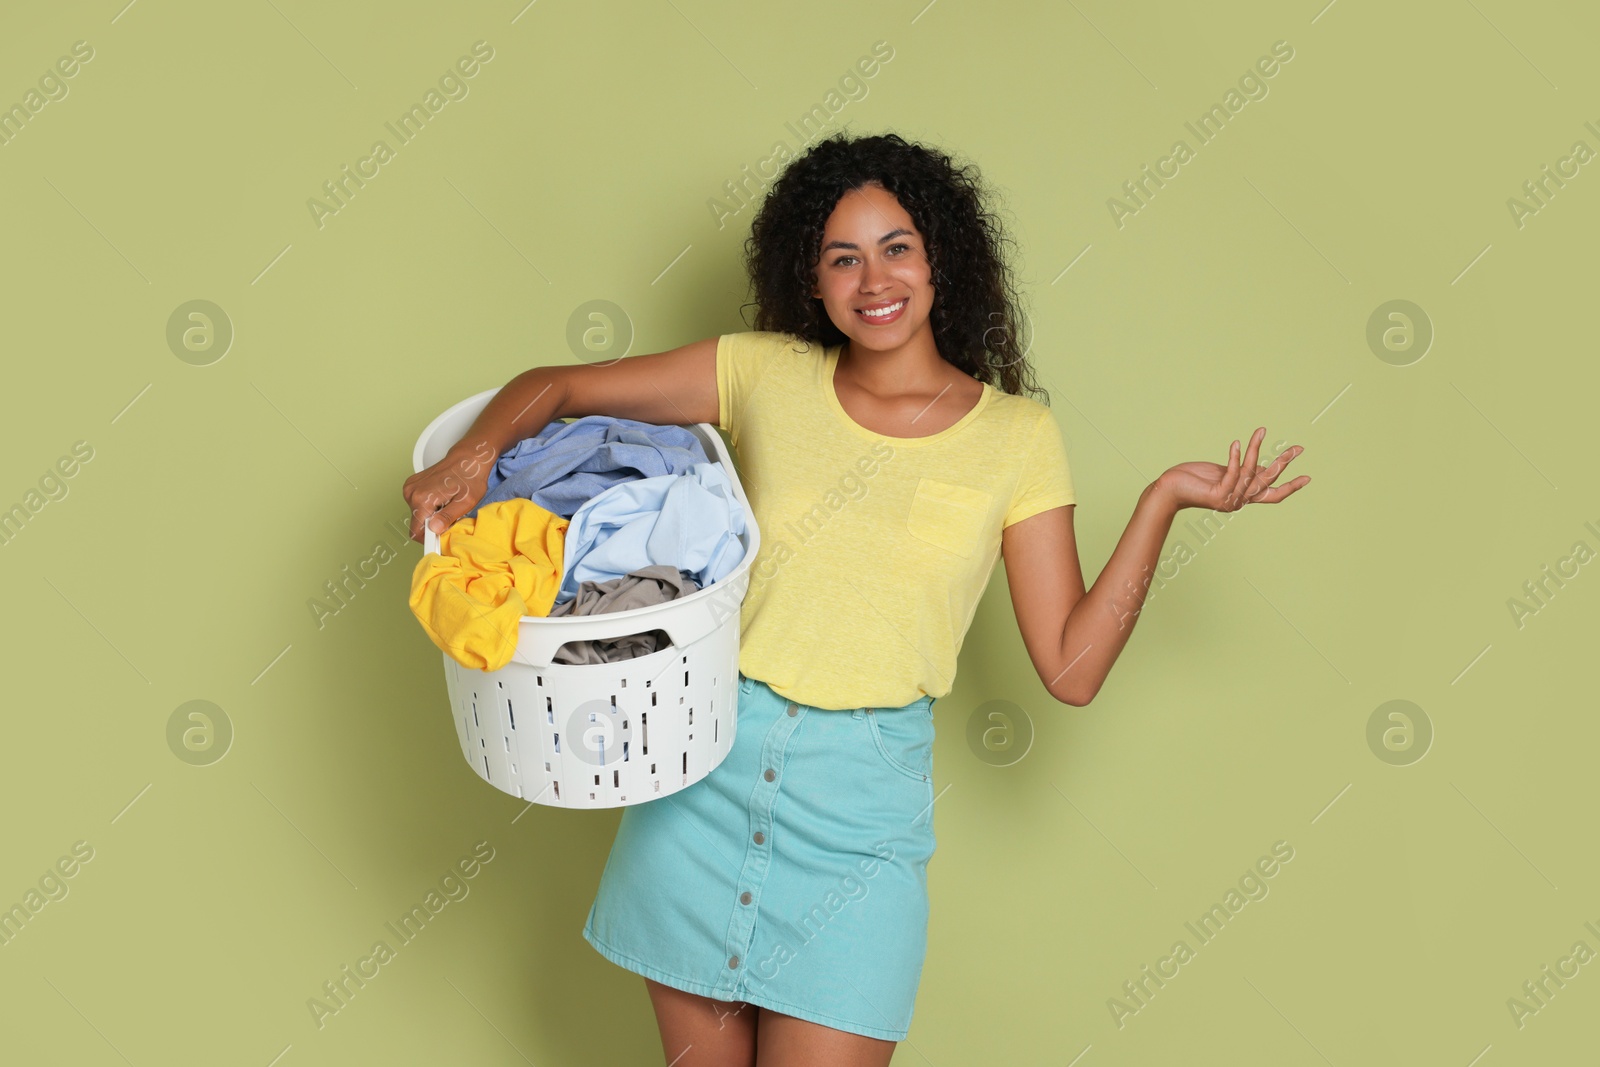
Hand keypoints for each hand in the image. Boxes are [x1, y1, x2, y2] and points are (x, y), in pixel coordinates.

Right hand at [402, 439, 500, 542]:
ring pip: (416, 514)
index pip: (416, 532)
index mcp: (422, 499)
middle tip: (449, 518)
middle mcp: (412, 493)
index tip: (440, 539)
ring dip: (430, 516)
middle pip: (416, 523)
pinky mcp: (411, 484)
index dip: (429, 539)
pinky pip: (416, 504)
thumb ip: (448, 517)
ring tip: (446, 505)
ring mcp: (410, 487)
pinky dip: (428, 506)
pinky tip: (440, 498)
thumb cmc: (470, 477)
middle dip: (431, 526)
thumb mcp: (465, 502)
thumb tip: (434, 529)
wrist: (467, 457)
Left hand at [1153, 427, 1308, 513]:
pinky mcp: (1218, 495)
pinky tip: (1235, 443)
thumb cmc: (1193, 478)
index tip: (1308, 477)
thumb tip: (1260, 464)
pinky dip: (1235, 457)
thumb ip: (1241, 471)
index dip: (1290, 487)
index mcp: (1243, 496)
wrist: (1169, 489)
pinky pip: (1232, 473)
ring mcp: (1229, 500)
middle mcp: (1239, 501)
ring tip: (1261, 431)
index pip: (1272, 495)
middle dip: (1284, 464)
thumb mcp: (1223, 473)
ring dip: (1256, 449)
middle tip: (1299, 448)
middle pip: (1268, 482)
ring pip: (1250, 473)